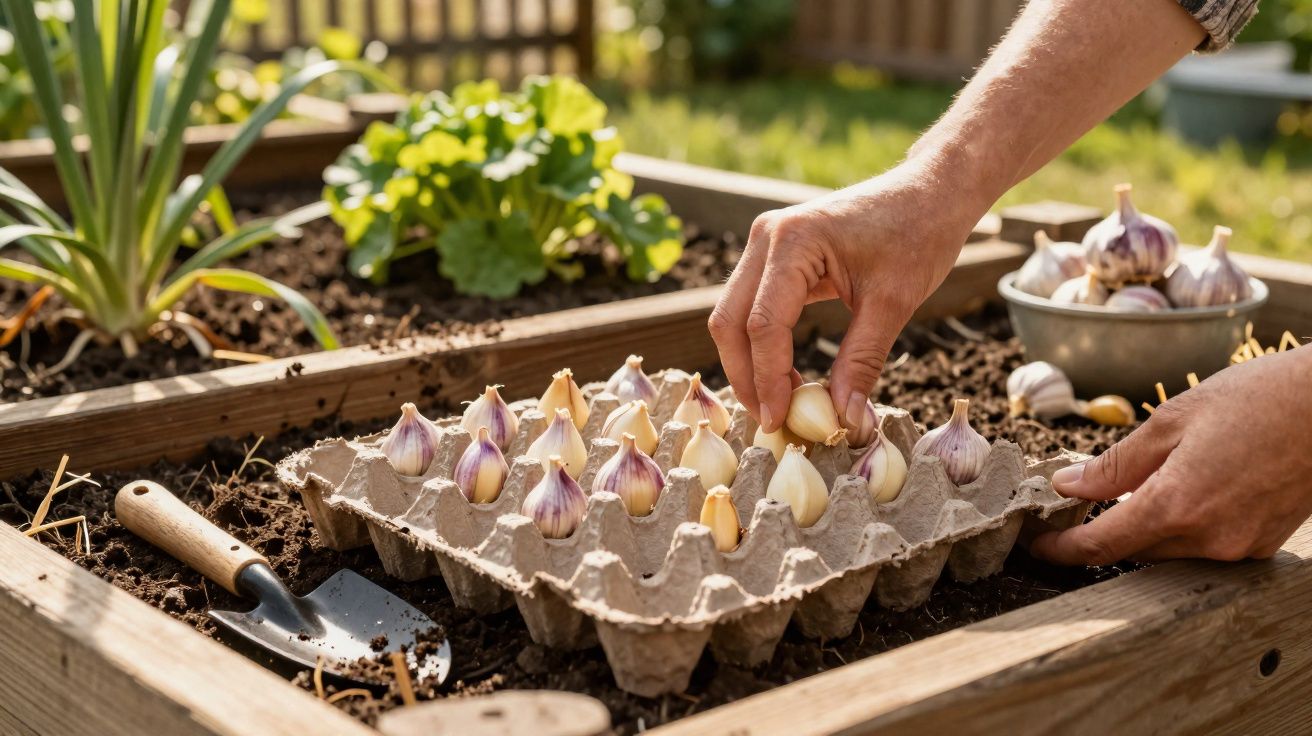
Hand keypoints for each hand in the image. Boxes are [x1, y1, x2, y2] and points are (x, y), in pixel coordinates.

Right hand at [708, 163, 985, 434]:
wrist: (930, 193)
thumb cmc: (918, 235)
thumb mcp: (893, 304)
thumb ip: (862, 363)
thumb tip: (844, 420)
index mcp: (793, 240)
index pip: (763, 324)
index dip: (768, 379)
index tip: (781, 422)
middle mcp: (767, 236)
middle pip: (730, 321)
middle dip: (746, 377)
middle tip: (772, 421)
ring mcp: (765, 244)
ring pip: (732, 316)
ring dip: (749, 364)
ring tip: (782, 404)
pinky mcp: (773, 255)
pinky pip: (752, 307)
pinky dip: (762, 346)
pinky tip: (787, 378)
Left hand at [1031, 346, 1311, 563]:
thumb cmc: (1257, 400)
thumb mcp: (1171, 421)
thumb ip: (1116, 464)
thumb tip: (1069, 485)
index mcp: (1176, 506)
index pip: (1100, 546)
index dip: (1061, 549)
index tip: (1036, 544)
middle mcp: (1209, 539)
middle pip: (1133, 550)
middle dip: (1100, 533)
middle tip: (1072, 506)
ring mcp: (1240, 547)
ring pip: (1169, 551)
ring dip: (1143, 529)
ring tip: (1129, 491)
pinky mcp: (1263, 545)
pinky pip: (1205, 546)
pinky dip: (1182, 526)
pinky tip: (1182, 491)